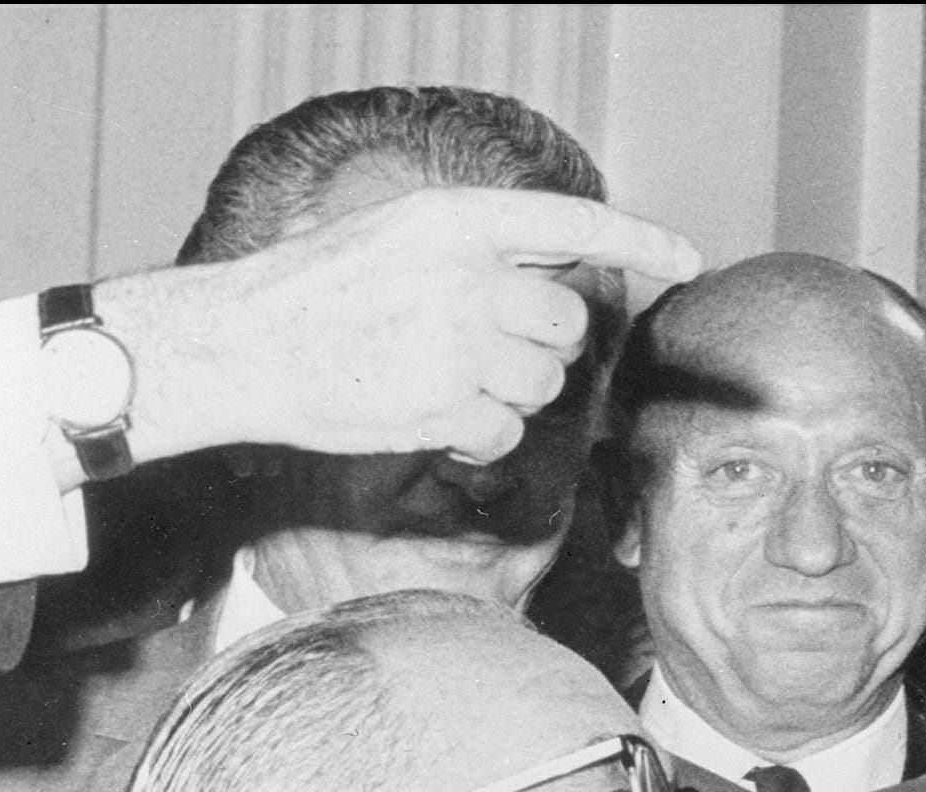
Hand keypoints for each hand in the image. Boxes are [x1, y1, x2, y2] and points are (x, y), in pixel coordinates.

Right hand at [92, 186, 701, 478]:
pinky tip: (433, 417)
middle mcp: (468, 277)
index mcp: (456, 220)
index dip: (639, 241)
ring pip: (545, 382)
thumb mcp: (395, 233)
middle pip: (569, 319)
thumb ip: (476, 247)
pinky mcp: (445, 408)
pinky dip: (480, 437)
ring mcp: (460, 344)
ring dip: (511, 391)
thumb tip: (559, 271)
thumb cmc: (318, 291)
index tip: (686, 258)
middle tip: (488, 345)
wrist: (240, 345)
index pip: (573, 223)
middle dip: (545, 341)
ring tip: (443, 376)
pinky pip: (508, 434)